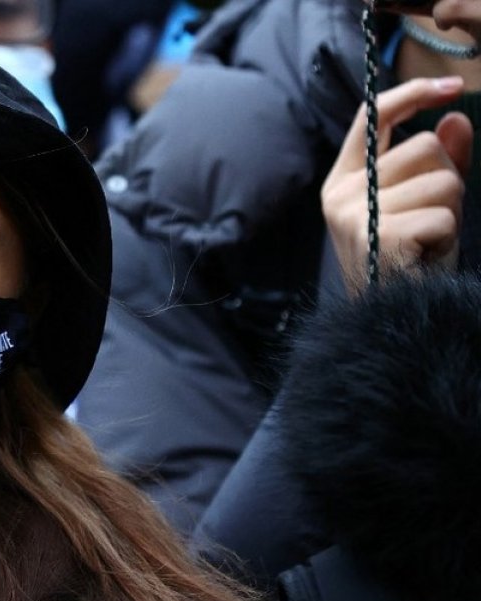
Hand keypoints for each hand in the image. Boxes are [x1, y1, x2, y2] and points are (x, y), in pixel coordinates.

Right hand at [321, 76, 472, 295]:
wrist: (388, 319)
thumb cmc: (406, 261)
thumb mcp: (422, 202)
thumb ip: (438, 160)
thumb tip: (454, 120)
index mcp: (343, 181)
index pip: (372, 117)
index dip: (413, 93)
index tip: (452, 86)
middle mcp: (341, 194)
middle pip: (424, 147)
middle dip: (447, 179)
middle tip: (431, 221)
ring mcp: (355, 215)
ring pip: (442, 179)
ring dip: (452, 211)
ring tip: (428, 241)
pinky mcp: (377, 236)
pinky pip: (442, 214)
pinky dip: (447, 236)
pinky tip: (425, 256)